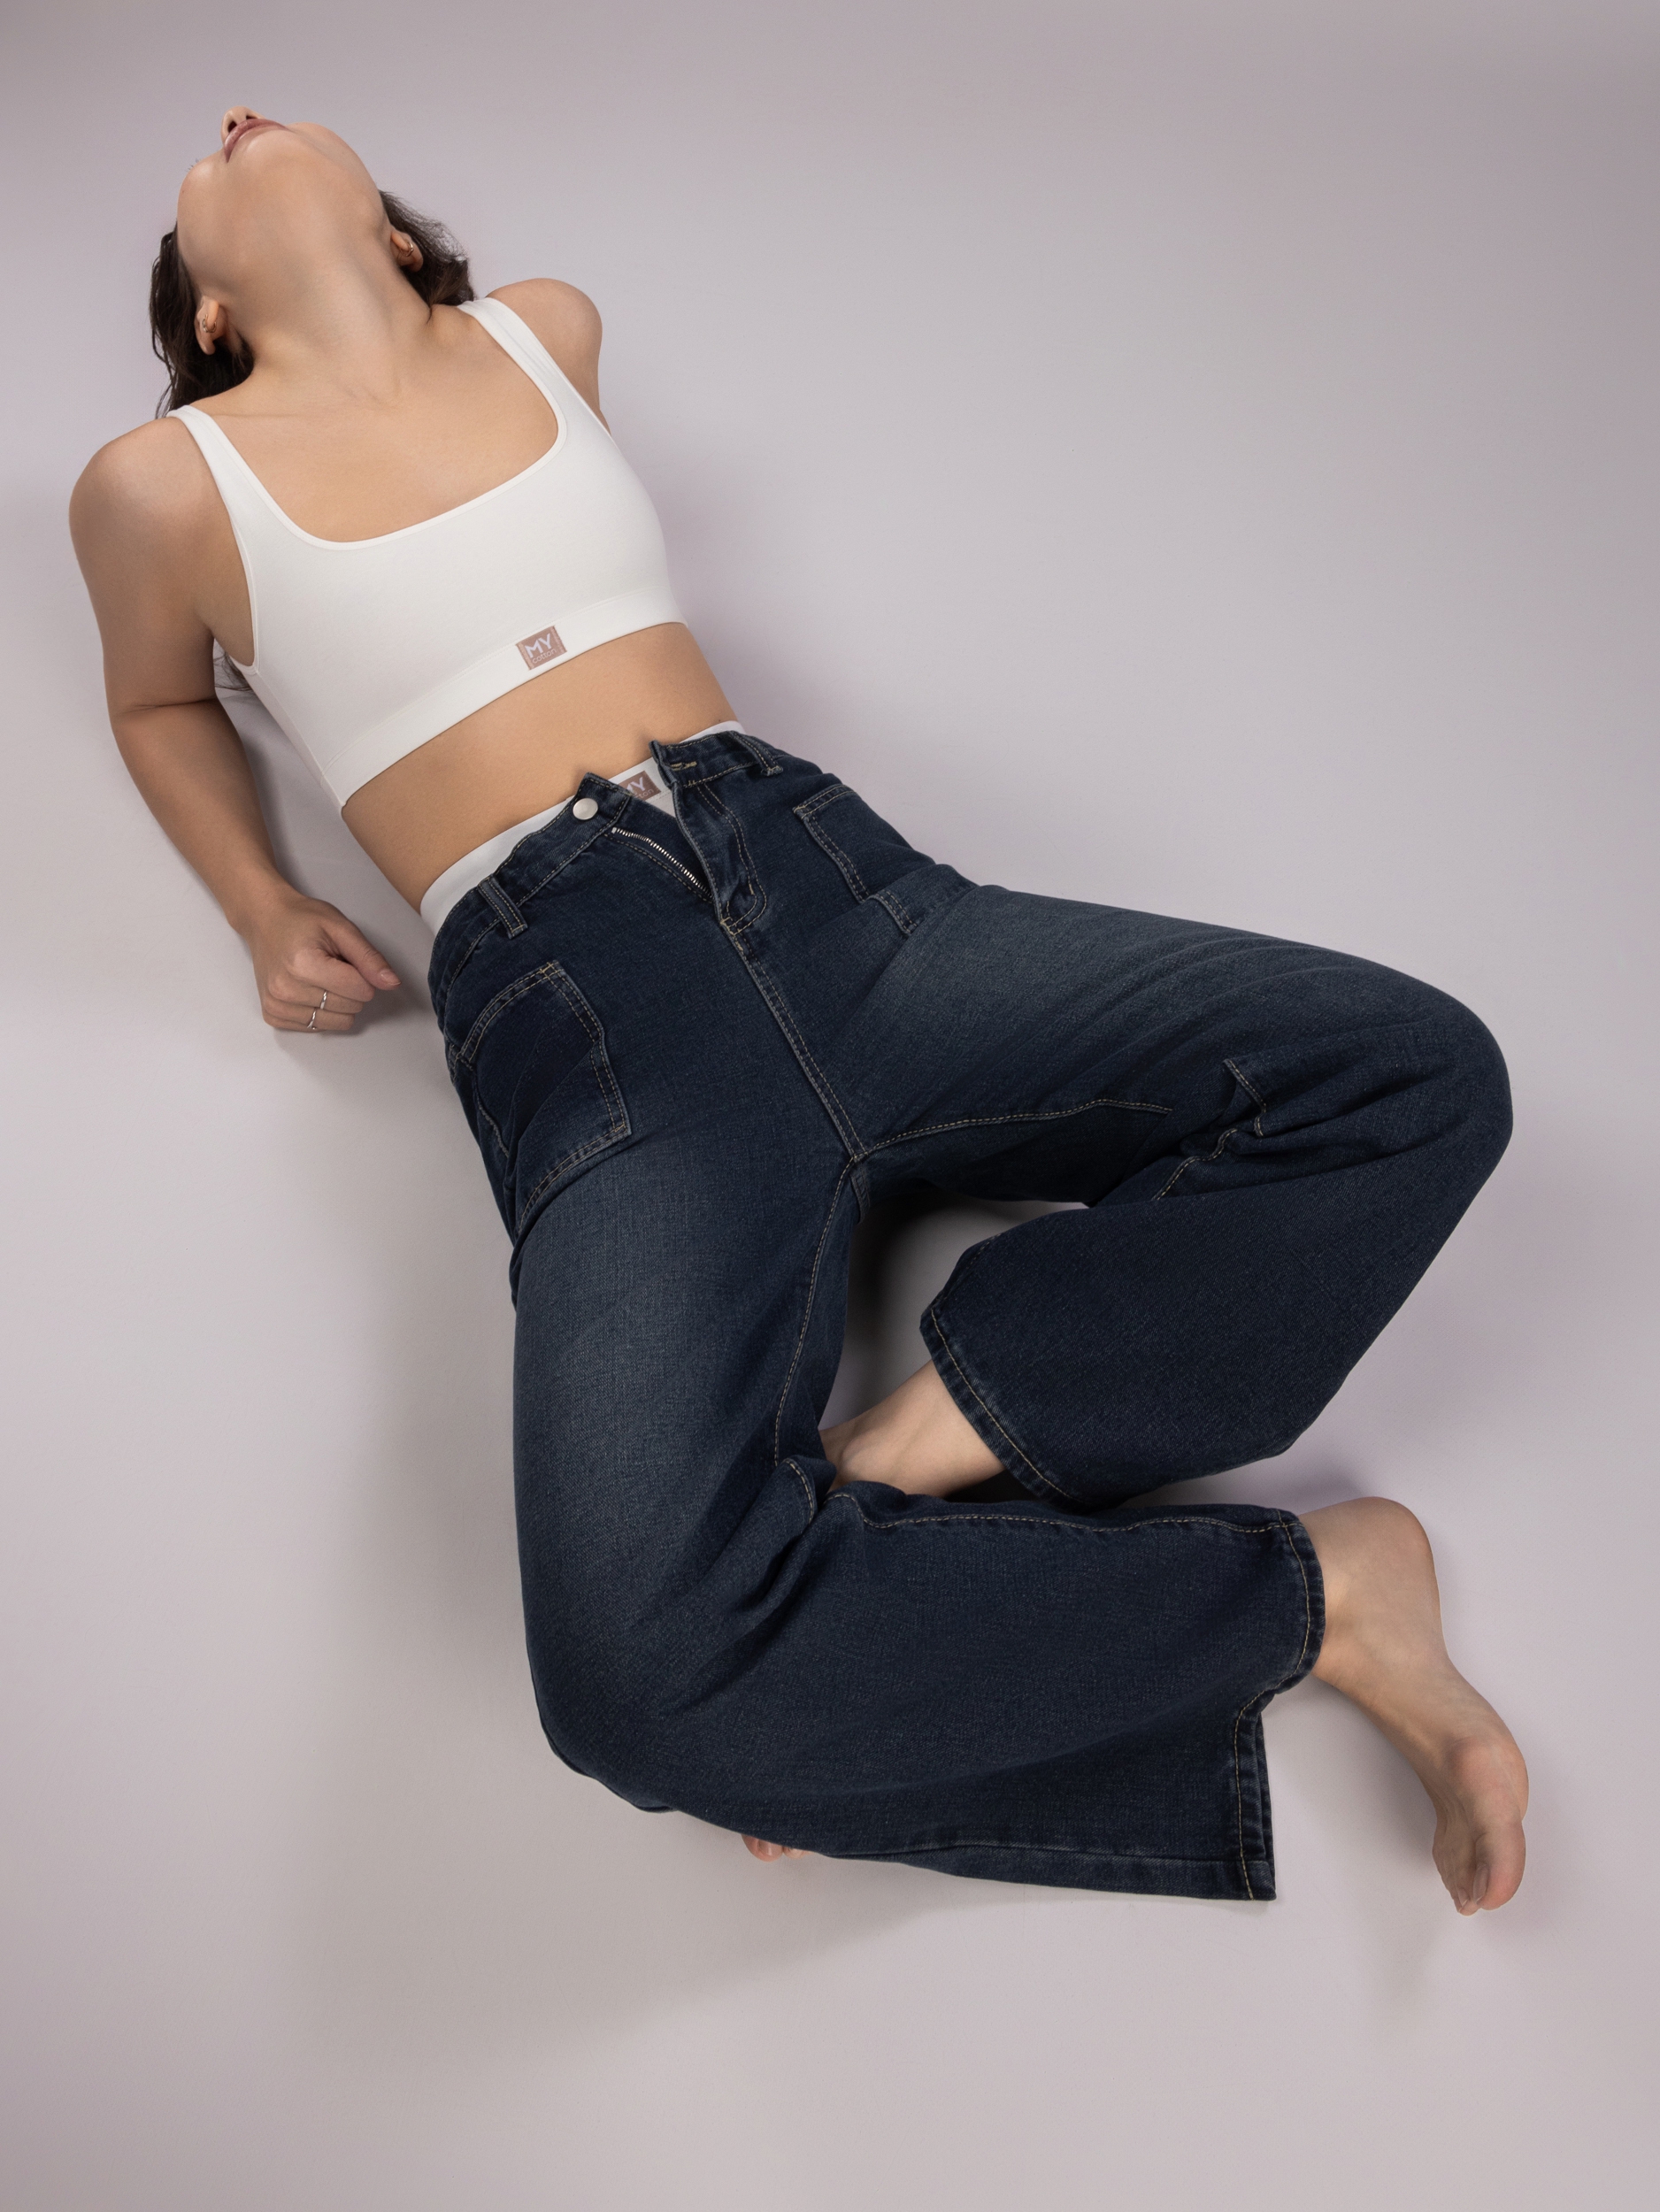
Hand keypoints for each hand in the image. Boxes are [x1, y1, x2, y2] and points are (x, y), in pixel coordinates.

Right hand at [244, 889, 400, 1033]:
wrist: (264, 920)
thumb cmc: (302, 920)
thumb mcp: (341, 928)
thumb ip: (369, 958)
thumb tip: (391, 983)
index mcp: (303, 964)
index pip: (360, 990)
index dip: (364, 975)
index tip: (348, 961)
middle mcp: (286, 989)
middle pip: (351, 1008)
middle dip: (351, 989)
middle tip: (332, 966)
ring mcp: (277, 1005)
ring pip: (338, 1022)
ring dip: (337, 1003)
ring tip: (320, 977)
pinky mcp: (273, 1016)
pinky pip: (317, 1027)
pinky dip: (321, 1011)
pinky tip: (308, 989)